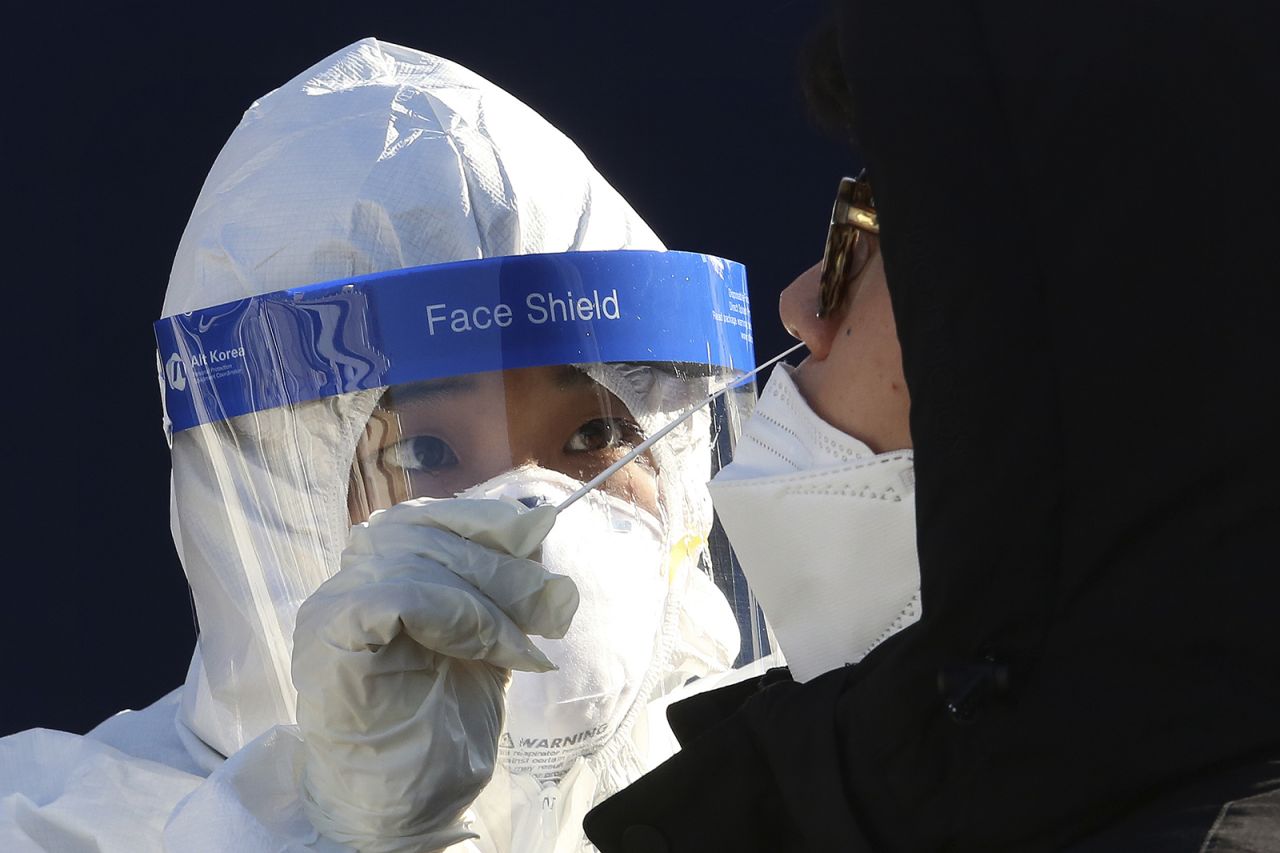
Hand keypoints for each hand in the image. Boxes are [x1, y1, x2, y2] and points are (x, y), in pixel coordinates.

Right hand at [292, 498, 576, 852]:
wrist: (402, 808)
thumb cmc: (438, 730)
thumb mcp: (484, 642)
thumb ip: (497, 591)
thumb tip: (537, 532)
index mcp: (378, 578)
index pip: (425, 518)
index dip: (483, 520)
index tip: (537, 536)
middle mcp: (348, 585)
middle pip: (422, 531)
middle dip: (496, 560)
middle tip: (546, 601)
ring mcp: (332, 609)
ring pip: (414, 557)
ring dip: (485, 592)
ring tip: (523, 638)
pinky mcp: (331, 640)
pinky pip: (396, 596)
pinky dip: (455, 612)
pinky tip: (488, 645)